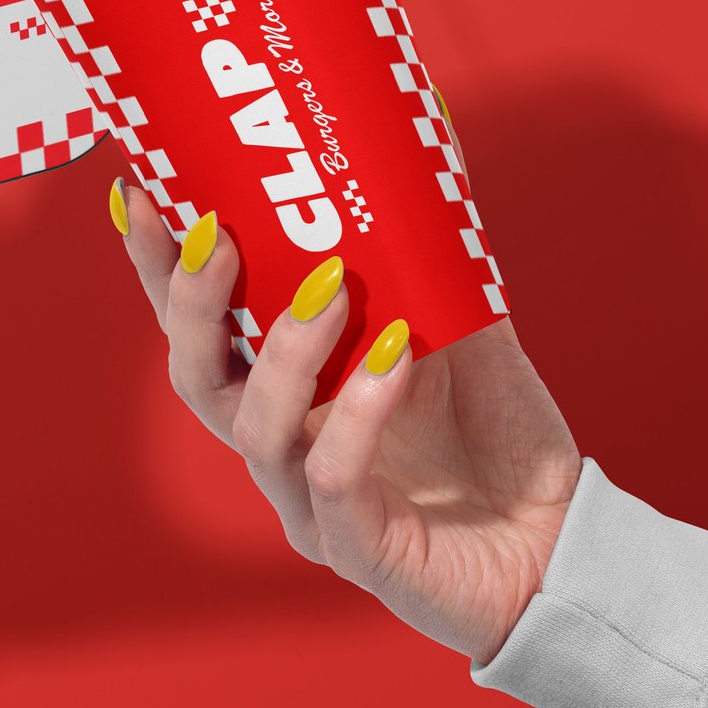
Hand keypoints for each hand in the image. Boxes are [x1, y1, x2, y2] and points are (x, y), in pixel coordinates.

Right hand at [115, 187, 579, 662]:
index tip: (144, 193)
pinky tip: (393, 358)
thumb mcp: (463, 331)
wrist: (563, 544)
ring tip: (329, 282)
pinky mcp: (358, 549)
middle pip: (197, 379)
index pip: (203, 329)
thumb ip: (428, 265)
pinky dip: (356, 412)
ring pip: (255, 428)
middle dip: (193, 302)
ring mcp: (310, 505)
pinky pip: (333, 478)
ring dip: (285, 348)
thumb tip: (418, 159)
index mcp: (290, 397)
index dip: (162, 268)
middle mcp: (283, 451)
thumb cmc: (502, 441)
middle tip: (219, 234)